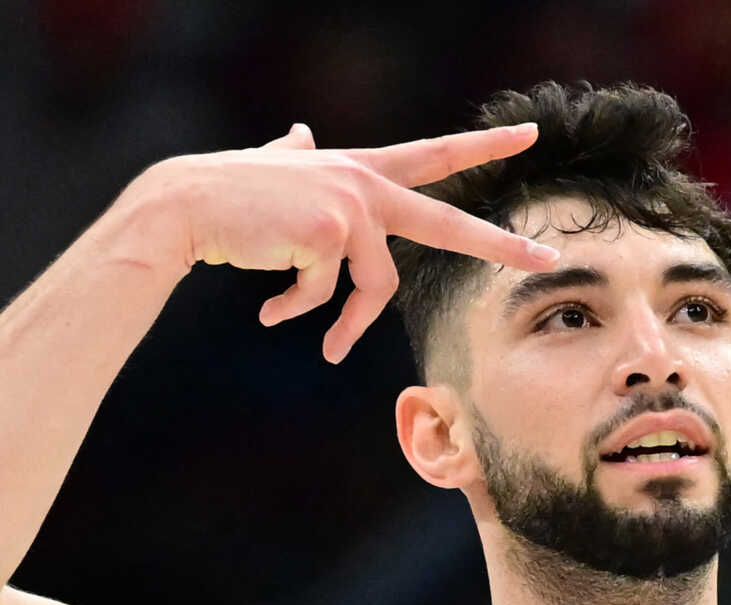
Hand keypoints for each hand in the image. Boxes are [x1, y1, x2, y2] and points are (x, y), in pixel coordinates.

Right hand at [127, 120, 562, 363]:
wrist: (185, 206)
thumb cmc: (230, 195)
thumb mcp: (276, 168)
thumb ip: (296, 152)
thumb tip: (300, 130)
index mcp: (362, 169)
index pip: (435, 155)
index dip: (483, 145)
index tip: (529, 136)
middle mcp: (365, 182)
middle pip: (446, 221)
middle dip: (498, 245)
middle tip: (546, 258)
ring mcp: (350, 206)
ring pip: (374, 285)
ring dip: (346, 324)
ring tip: (328, 349)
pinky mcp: (328, 235)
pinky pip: (327, 296)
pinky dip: (299, 311)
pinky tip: (269, 310)